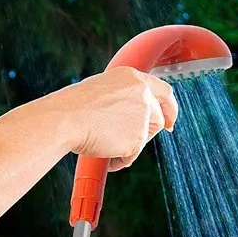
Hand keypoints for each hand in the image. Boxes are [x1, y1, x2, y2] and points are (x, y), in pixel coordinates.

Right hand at [53, 66, 177, 170]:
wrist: (66, 118)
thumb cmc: (76, 106)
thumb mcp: (104, 91)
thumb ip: (124, 99)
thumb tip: (133, 118)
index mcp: (133, 77)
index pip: (164, 91)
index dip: (170, 109)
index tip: (170, 122)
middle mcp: (142, 94)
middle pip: (158, 119)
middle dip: (146, 133)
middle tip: (128, 142)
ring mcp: (142, 115)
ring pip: (144, 138)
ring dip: (129, 146)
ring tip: (105, 143)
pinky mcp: (138, 137)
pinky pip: (132, 155)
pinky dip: (120, 158)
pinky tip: (104, 153)